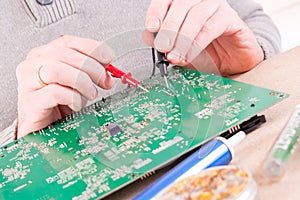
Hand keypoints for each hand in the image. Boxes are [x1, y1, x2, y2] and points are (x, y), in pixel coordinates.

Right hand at [16, 35, 113, 137]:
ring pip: (57, 70)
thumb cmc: (58, 104)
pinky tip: (76, 104)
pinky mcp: (30, 101)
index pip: (68, 41)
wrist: (42, 129)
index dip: (92, 48)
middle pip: (65, 54)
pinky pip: (54, 92)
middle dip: (92, 68)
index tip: (108, 58)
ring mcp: (28, 83)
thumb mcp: (77, 82)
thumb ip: (89, 70)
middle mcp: (32, 65)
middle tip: (104, 82)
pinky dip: (73, 98)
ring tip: (90, 94)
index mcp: (43, 55)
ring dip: (82, 82)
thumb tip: (108, 66)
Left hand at [143, 0, 263, 74]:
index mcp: (184, 4)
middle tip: (163, 47)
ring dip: (182, 39)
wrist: (233, 59)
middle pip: (180, 5)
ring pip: (195, 15)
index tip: (151, 28)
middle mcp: (199, 1)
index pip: (166, 0)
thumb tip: (157, 47)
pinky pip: (210, 27)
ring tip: (175, 55)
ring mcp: (215, 6)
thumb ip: (169, 46)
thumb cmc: (207, 50)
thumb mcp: (181, 50)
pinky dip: (197, 43)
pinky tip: (190, 54)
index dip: (156, 12)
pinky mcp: (230, 17)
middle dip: (168, 29)